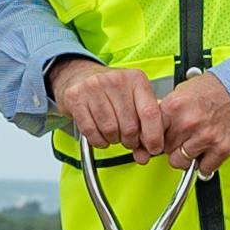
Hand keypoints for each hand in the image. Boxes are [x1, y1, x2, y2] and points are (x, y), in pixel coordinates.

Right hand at [47, 57, 165, 159]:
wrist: (80, 76)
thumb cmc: (111, 90)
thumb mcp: (133, 98)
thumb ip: (144, 123)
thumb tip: (146, 153)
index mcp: (136, 79)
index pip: (150, 112)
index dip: (153, 135)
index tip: (154, 148)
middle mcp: (115, 80)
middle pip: (130, 126)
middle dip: (131, 141)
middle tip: (129, 140)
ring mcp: (94, 87)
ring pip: (110, 130)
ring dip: (114, 140)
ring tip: (114, 134)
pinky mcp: (76, 97)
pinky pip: (90, 131)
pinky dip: (98, 140)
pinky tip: (100, 135)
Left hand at [152, 73, 229, 177]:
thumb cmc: (213, 91)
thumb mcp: (182, 91)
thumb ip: (165, 111)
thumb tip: (149, 126)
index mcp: (174, 107)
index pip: (150, 134)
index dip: (153, 138)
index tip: (156, 140)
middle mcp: (188, 123)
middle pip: (164, 149)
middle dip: (170, 146)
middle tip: (180, 139)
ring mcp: (205, 137)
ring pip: (180, 162)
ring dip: (186, 156)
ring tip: (193, 144)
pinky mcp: (221, 149)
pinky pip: (204, 168)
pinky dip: (205, 163)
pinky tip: (206, 151)